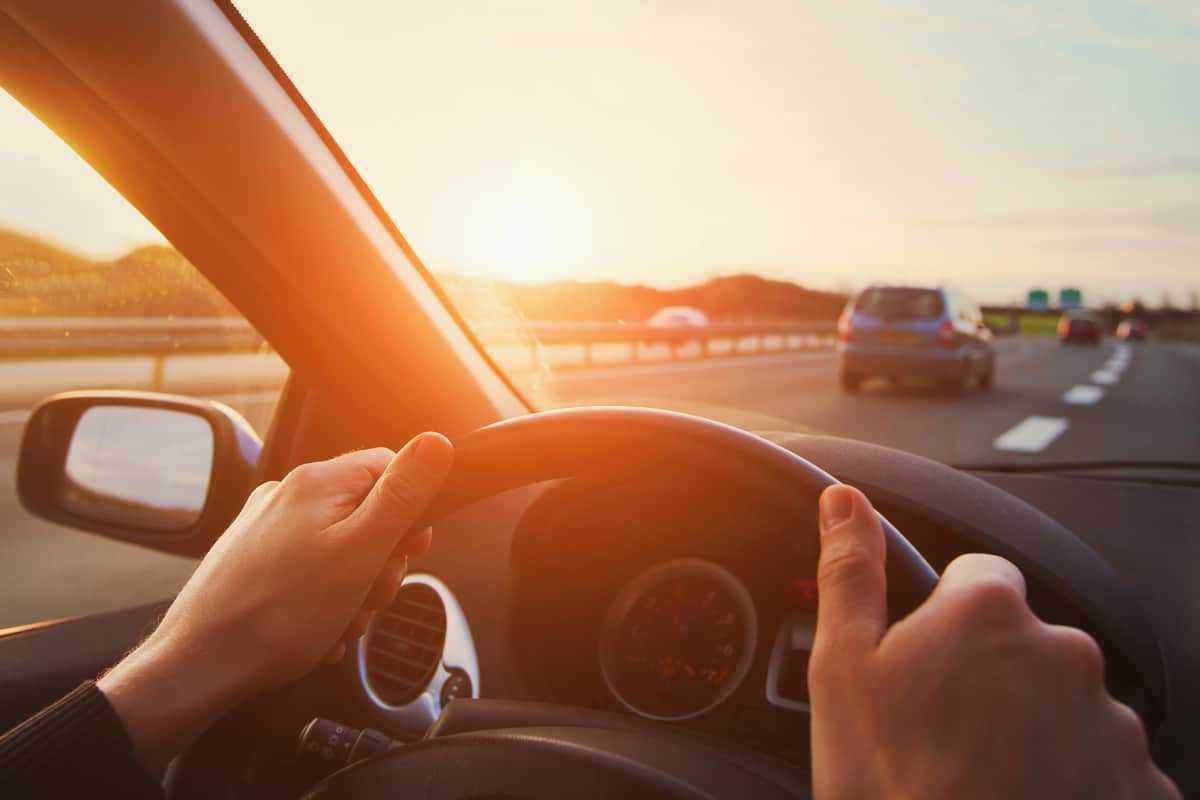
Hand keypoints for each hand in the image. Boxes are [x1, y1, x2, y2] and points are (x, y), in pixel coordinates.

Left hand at [98, 433, 453, 771]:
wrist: (200, 665)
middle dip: (379, 561)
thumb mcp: (361, 552)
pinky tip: (317, 629)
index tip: (409, 551)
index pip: (389, 468)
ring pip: (339, 548)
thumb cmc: (279, 615)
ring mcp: (265, 528)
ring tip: (338, 622)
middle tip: (369, 597)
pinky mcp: (252, 561)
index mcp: (317, 482)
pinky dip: (323, 601)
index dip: (410, 513)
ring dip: (354, 589)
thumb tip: (436, 443)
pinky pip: (309, 572)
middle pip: (366, 513)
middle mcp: (287, 495)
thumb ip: (402, 496)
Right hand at [809, 485, 1178, 799]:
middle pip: (1026, 643)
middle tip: (946, 733)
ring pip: (1066, 705)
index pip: (980, 577)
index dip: (946, 617)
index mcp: (989, 613)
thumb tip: (844, 501)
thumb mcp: (842, 670)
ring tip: (984, 778)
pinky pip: (1105, 765)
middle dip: (993, 676)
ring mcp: (1112, 724)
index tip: (927, 665)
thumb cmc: (889, 784)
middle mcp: (1065, 653)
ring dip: (1035, 729)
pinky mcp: (1142, 786)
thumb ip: (852, 572)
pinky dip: (1074, 781)